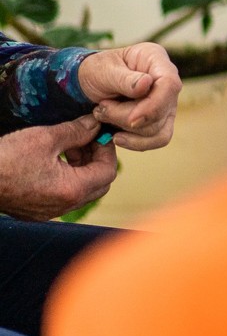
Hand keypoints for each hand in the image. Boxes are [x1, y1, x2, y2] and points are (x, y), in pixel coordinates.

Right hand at [0, 117, 119, 219]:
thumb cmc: (5, 158)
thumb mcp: (44, 137)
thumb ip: (76, 131)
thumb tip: (95, 123)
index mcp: (71, 189)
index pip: (108, 171)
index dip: (107, 149)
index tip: (99, 133)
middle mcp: (63, 206)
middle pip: (99, 184)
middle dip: (96, 159)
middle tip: (87, 139)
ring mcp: (48, 212)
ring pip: (81, 191)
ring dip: (81, 168)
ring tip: (69, 147)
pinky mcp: (35, 212)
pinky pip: (63, 196)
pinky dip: (66, 178)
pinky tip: (53, 160)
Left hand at [77, 42, 180, 151]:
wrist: (87, 84)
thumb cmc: (96, 71)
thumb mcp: (103, 70)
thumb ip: (124, 79)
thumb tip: (147, 84)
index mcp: (156, 60)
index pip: (169, 84)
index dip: (153, 105)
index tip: (131, 121)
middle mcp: (167, 82)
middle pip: (161, 111)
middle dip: (127, 117)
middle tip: (101, 108)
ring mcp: (166, 102)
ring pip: (159, 129)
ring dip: (126, 128)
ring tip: (104, 115)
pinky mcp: (160, 120)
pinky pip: (158, 139)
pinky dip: (136, 143)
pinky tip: (116, 137)